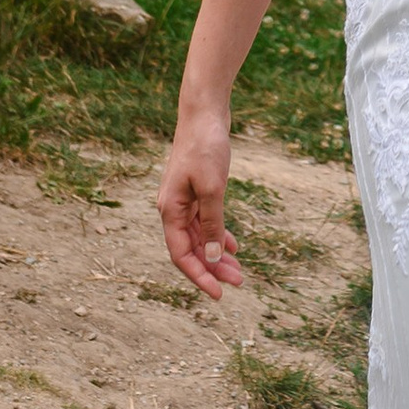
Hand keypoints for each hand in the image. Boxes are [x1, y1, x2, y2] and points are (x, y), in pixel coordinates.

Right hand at [157, 95, 241, 297]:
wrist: (204, 113)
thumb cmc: (205, 147)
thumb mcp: (213, 188)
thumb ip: (213, 223)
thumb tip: (214, 257)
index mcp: (170, 211)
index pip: (181, 255)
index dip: (199, 276)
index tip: (218, 294)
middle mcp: (173, 209)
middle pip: (192, 249)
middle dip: (213, 268)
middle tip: (238, 283)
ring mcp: (184, 200)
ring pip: (200, 237)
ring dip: (217, 254)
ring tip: (238, 271)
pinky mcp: (196, 190)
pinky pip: (205, 221)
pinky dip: (218, 234)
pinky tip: (233, 246)